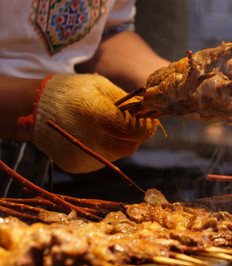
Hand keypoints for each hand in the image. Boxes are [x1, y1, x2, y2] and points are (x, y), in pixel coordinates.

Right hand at [31, 74, 157, 172]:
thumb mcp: (100, 87)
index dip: (146, 126)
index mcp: (95, 114)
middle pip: (130, 146)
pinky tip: (92, 137)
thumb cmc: (72, 93)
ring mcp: (81, 156)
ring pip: (117, 155)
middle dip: (133, 136)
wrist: (33, 109)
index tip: (148, 120)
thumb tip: (150, 115)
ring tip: (104, 128)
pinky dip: (104, 150)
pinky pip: (102, 160)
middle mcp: (89, 139)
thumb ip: (128, 102)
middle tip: (127, 124)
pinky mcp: (76, 166)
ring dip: (118, 142)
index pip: (135, 130)